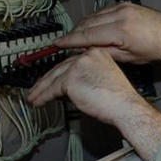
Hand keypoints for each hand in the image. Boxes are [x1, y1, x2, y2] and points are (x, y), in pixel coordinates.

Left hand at [27, 48, 160, 160]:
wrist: (126, 107)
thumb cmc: (120, 100)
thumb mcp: (102, 82)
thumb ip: (84, 80)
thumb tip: (67, 89)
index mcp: (96, 53)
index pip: (72, 62)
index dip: (60, 73)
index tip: (51, 80)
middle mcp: (85, 56)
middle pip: (60, 68)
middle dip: (46, 81)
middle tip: (37, 89)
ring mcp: (77, 66)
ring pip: (54, 78)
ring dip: (42, 90)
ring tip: (34, 97)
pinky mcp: (70, 79)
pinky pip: (53, 89)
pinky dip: (44, 96)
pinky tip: (39, 101)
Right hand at [53, 2, 160, 64]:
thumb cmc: (156, 50)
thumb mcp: (129, 58)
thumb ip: (106, 53)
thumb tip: (87, 52)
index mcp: (121, 31)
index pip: (88, 35)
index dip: (70, 40)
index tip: (58, 44)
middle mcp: (120, 15)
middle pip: (87, 23)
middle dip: (74, 33)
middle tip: (65, 43)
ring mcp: (122, 7)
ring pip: (94, 16)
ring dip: (83, 26)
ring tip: (76, 38)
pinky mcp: (125, 4)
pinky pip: (103, 11)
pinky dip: (94, 20)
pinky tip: (91, 28)